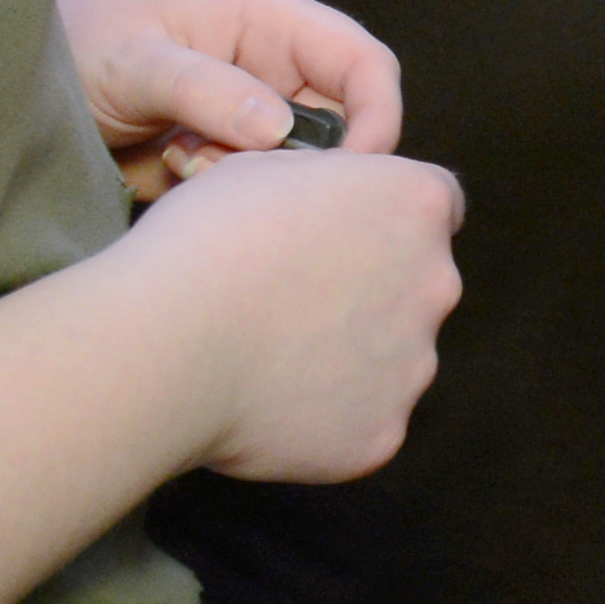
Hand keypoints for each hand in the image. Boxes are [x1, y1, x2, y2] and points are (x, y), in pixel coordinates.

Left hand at [61, 0, 409, 200]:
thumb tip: (278, 131)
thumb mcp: (136, 61)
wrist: (16, 83)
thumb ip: (206, 90)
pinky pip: (258, 194)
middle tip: (233, 171)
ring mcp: (255, 118)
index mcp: (273, 22)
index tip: (352, 178)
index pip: (365, 65)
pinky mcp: (228, 160)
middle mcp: (278, 70)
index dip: (377, 118)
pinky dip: (223, 198)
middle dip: (304, 164)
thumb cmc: (78, 43)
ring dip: (253, 182)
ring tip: (183, 162)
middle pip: (344, 128)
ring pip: (300, 169)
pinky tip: (168, 172)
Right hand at [118, 134, 463, 484]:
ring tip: (265, 360)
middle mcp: (436, 285)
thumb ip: (327, 187)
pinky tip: (263, 407)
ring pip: (391, 358)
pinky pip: (359, 421)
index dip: (383, 217)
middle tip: (290, 303)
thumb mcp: (268, 169)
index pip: (433, 205)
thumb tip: (331, 210)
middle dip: (370, 290)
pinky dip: (322, 418)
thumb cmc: (205, 240)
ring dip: (347, 357)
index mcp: (416, 206)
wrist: (168, 344)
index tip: (337, 235)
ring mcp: (414, 367)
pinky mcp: (382, 435)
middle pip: (417, 284)